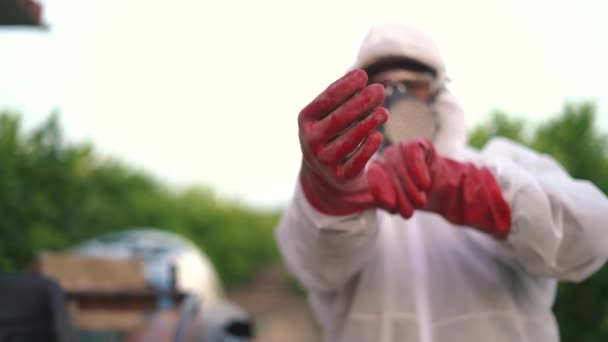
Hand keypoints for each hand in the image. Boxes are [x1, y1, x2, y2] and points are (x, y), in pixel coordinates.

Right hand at [298, 69, 387, 214]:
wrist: (326, 174)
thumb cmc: (333, 133)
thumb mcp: (332, 114)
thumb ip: (349, 99)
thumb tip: (372, 87)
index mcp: (306, 121)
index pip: (325, 101)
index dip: (344, 87)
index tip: (362, 75)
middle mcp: (310, 141)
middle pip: (338, 120)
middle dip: (360, 103)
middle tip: (378, 90)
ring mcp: (324, 161)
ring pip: (349, 140)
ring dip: (367, 124)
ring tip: (383, 112)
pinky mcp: (340, 176)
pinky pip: (357, 161)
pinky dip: (367, 147)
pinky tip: (377, 135)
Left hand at [367, 138, 510, 238]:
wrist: (444, 193)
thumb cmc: (416, 199)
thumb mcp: (398, 204)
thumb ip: (386, 201)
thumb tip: (384, 202)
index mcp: (376, 170)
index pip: (372, 177)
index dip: (380, 190)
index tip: (390, 205)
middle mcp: (386, 157)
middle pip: (386, 172)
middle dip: (398, 195)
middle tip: (409, 213)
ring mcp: (400, 148)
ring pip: (398, 163)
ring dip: (410, 186)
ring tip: (420, 202)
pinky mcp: (417, 143)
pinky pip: (412, 153)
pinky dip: (418, 170)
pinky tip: (424, 184)